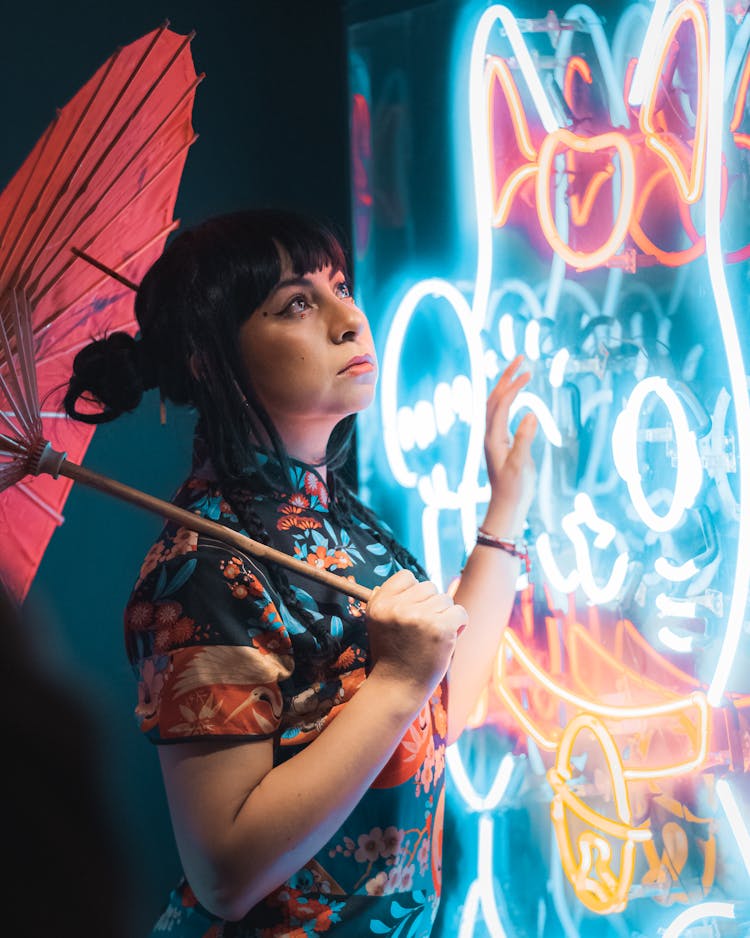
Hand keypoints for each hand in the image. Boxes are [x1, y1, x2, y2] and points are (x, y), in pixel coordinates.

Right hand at [365, 569, 466, 695]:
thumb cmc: (392, 655)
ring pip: (445, 599)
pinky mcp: (440, 629)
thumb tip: (415, 581)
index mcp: (379, 603)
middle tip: (422, 631)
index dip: (414, 593)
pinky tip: (446, 639)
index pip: (406, 576)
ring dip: (444, 616)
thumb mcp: (380, 623)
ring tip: (431, 638)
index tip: (411, 613)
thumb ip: (391, 600)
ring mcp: (418, 617)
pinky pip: (460, 612)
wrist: (397, 688)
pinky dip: (459, 625)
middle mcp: (396, 608)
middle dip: (431, 605)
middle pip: (428, 586)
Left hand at [483, 355, 537, 535]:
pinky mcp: (500, 442)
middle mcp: (490, 434)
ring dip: (504, 385)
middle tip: (520, 356)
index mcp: (493, 437)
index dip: (514, 385)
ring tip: (518, 369)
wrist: (506, 506)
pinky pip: (500, 413)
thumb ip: (525, 439)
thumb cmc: (515, 489)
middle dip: (505, 376)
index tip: (529, 372)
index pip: (501, 403)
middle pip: (493, 397)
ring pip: (494, 404)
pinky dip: (506, 398)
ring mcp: (494, 438)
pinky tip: (516, 396)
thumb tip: (530, 413)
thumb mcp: (522, 465)